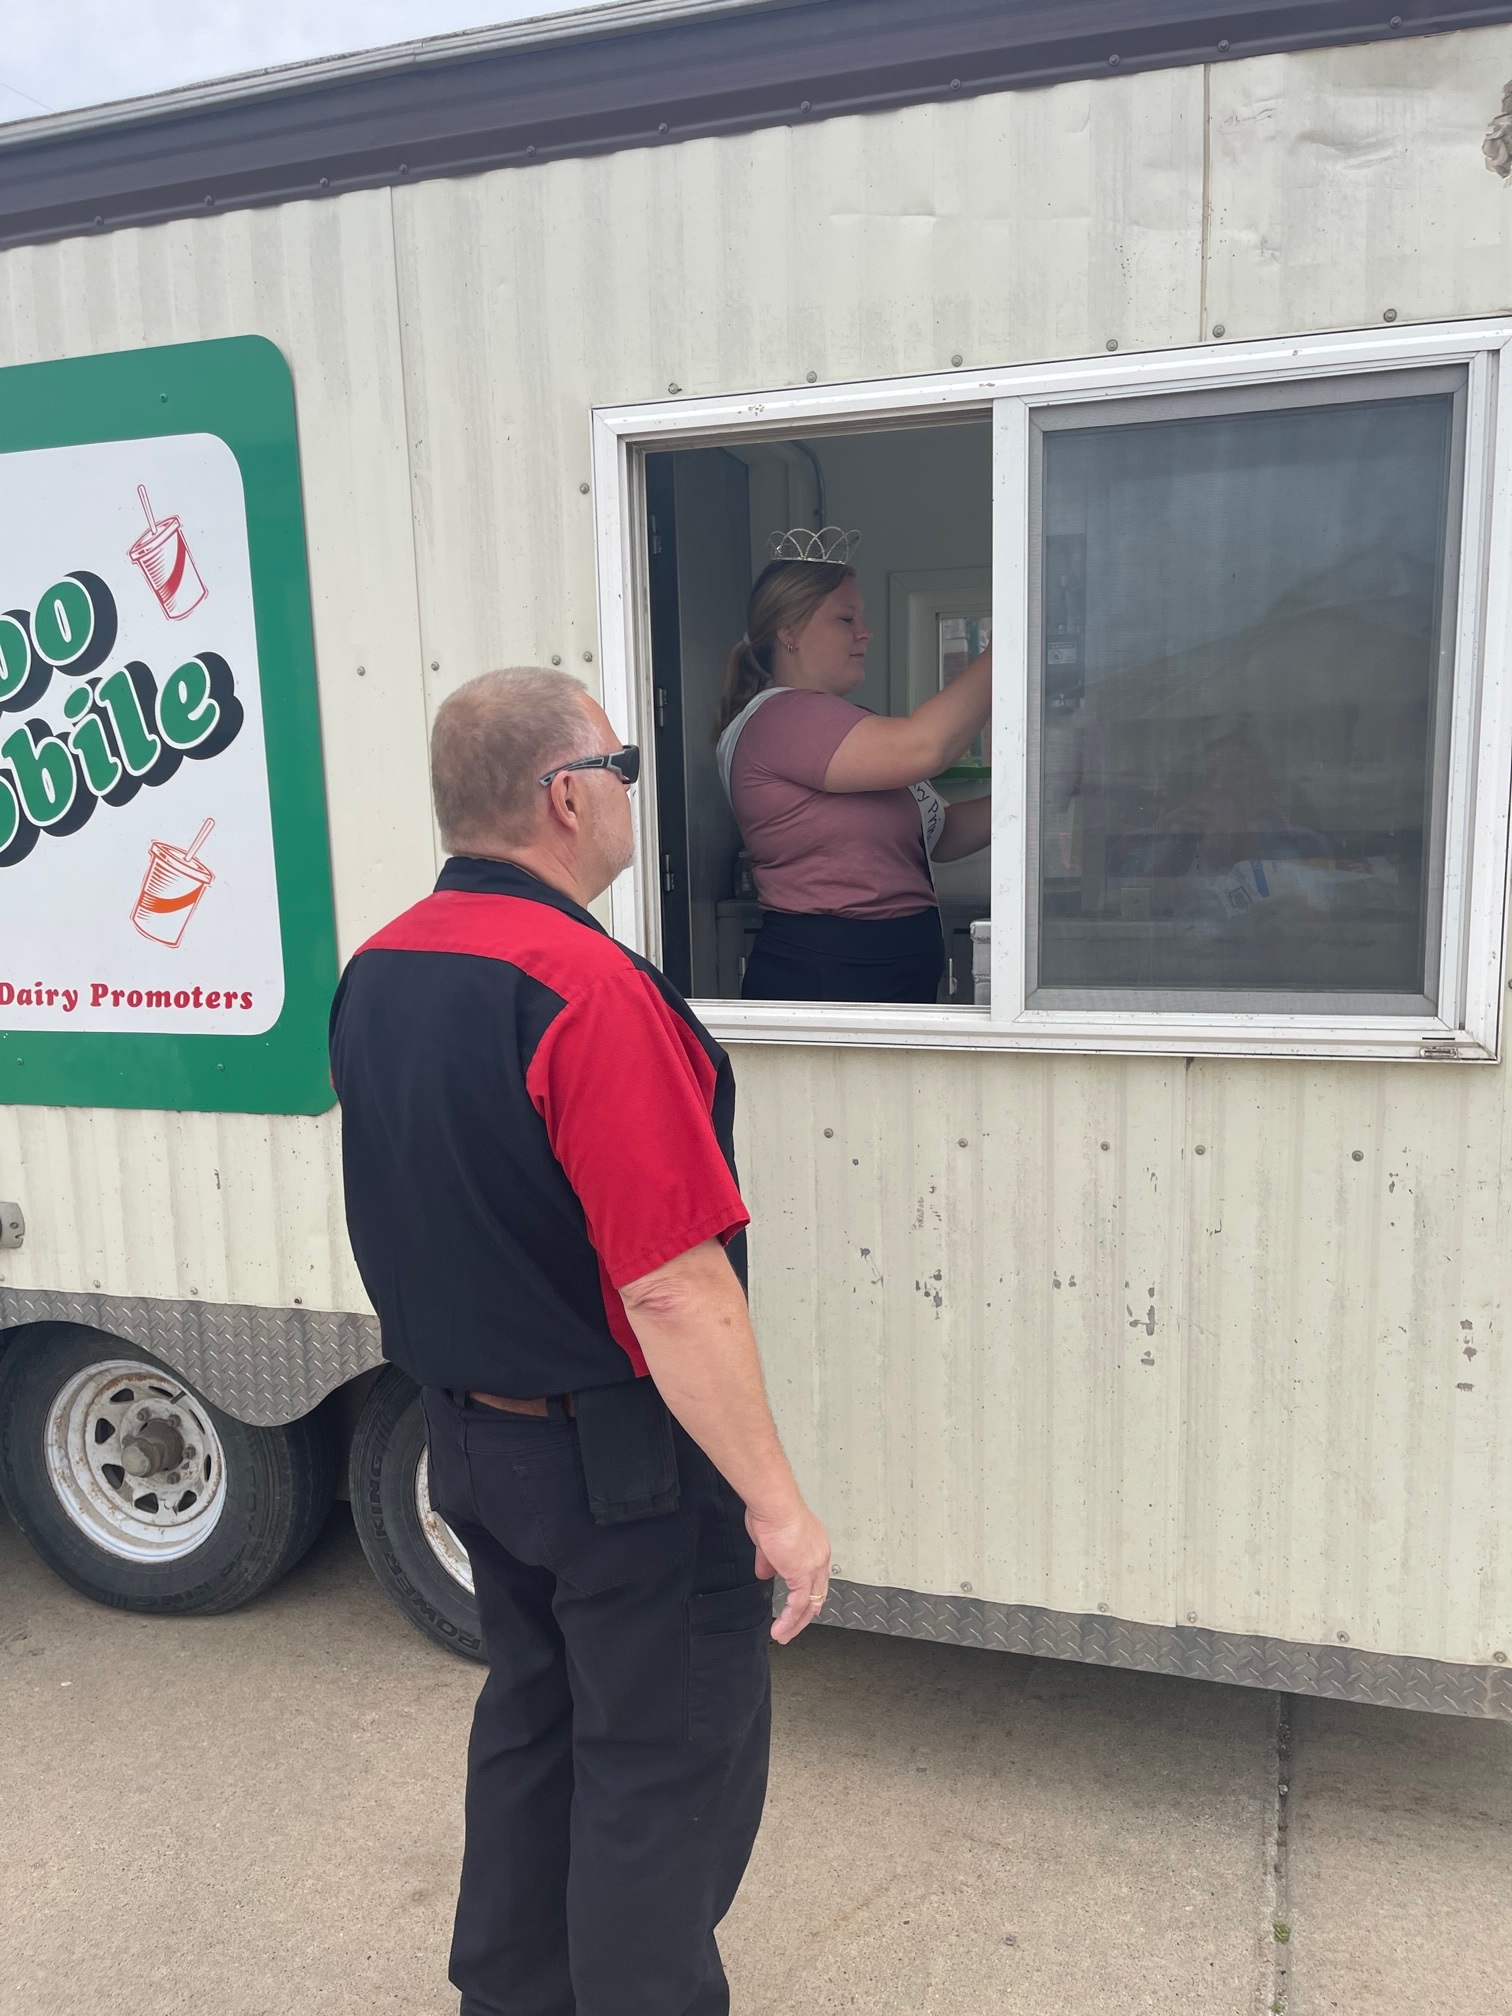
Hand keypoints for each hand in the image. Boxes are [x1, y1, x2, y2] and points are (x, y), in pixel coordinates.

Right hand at [746, 1499, 830, 1644]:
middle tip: (791, 1627)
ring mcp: (814, 1567)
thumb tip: (764, 1573)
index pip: (815, 1577)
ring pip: (810, 1604)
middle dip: (804, 1615)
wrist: (774, 1504)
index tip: (792, 1606)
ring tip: (783, 1635)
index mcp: (815, 1545)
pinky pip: (797, 1605)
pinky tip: (779, 1629)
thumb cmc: (771, 1511)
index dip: (804, 1593)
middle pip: (818, 1594)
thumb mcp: (768, 1540)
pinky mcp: (803, 1575)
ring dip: (796, 1623)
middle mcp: (820, 1556)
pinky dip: (788, 1620)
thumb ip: (768, 1560)